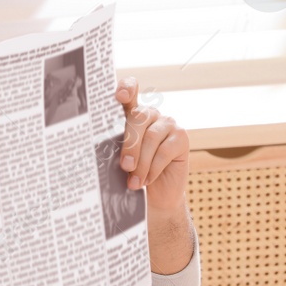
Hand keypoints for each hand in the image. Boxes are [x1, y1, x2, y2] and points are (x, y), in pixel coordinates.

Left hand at [115, 77, 188, 213]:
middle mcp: (150, 114)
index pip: (130, 91)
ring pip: (151, 137)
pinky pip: (164, 151)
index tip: (119, 96)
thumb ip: (116, 148)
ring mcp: (168, 123)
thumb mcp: (120, 159)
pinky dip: (153, 169)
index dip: (126, 88)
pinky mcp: (182, 137)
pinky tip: (147, 180)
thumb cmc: (132, 175)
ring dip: (141, 163)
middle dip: (129, 145)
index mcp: (130, 114)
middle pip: (138, 117)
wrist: (155, 196)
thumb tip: (103, 150)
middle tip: (125, 166)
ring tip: (134, 182)